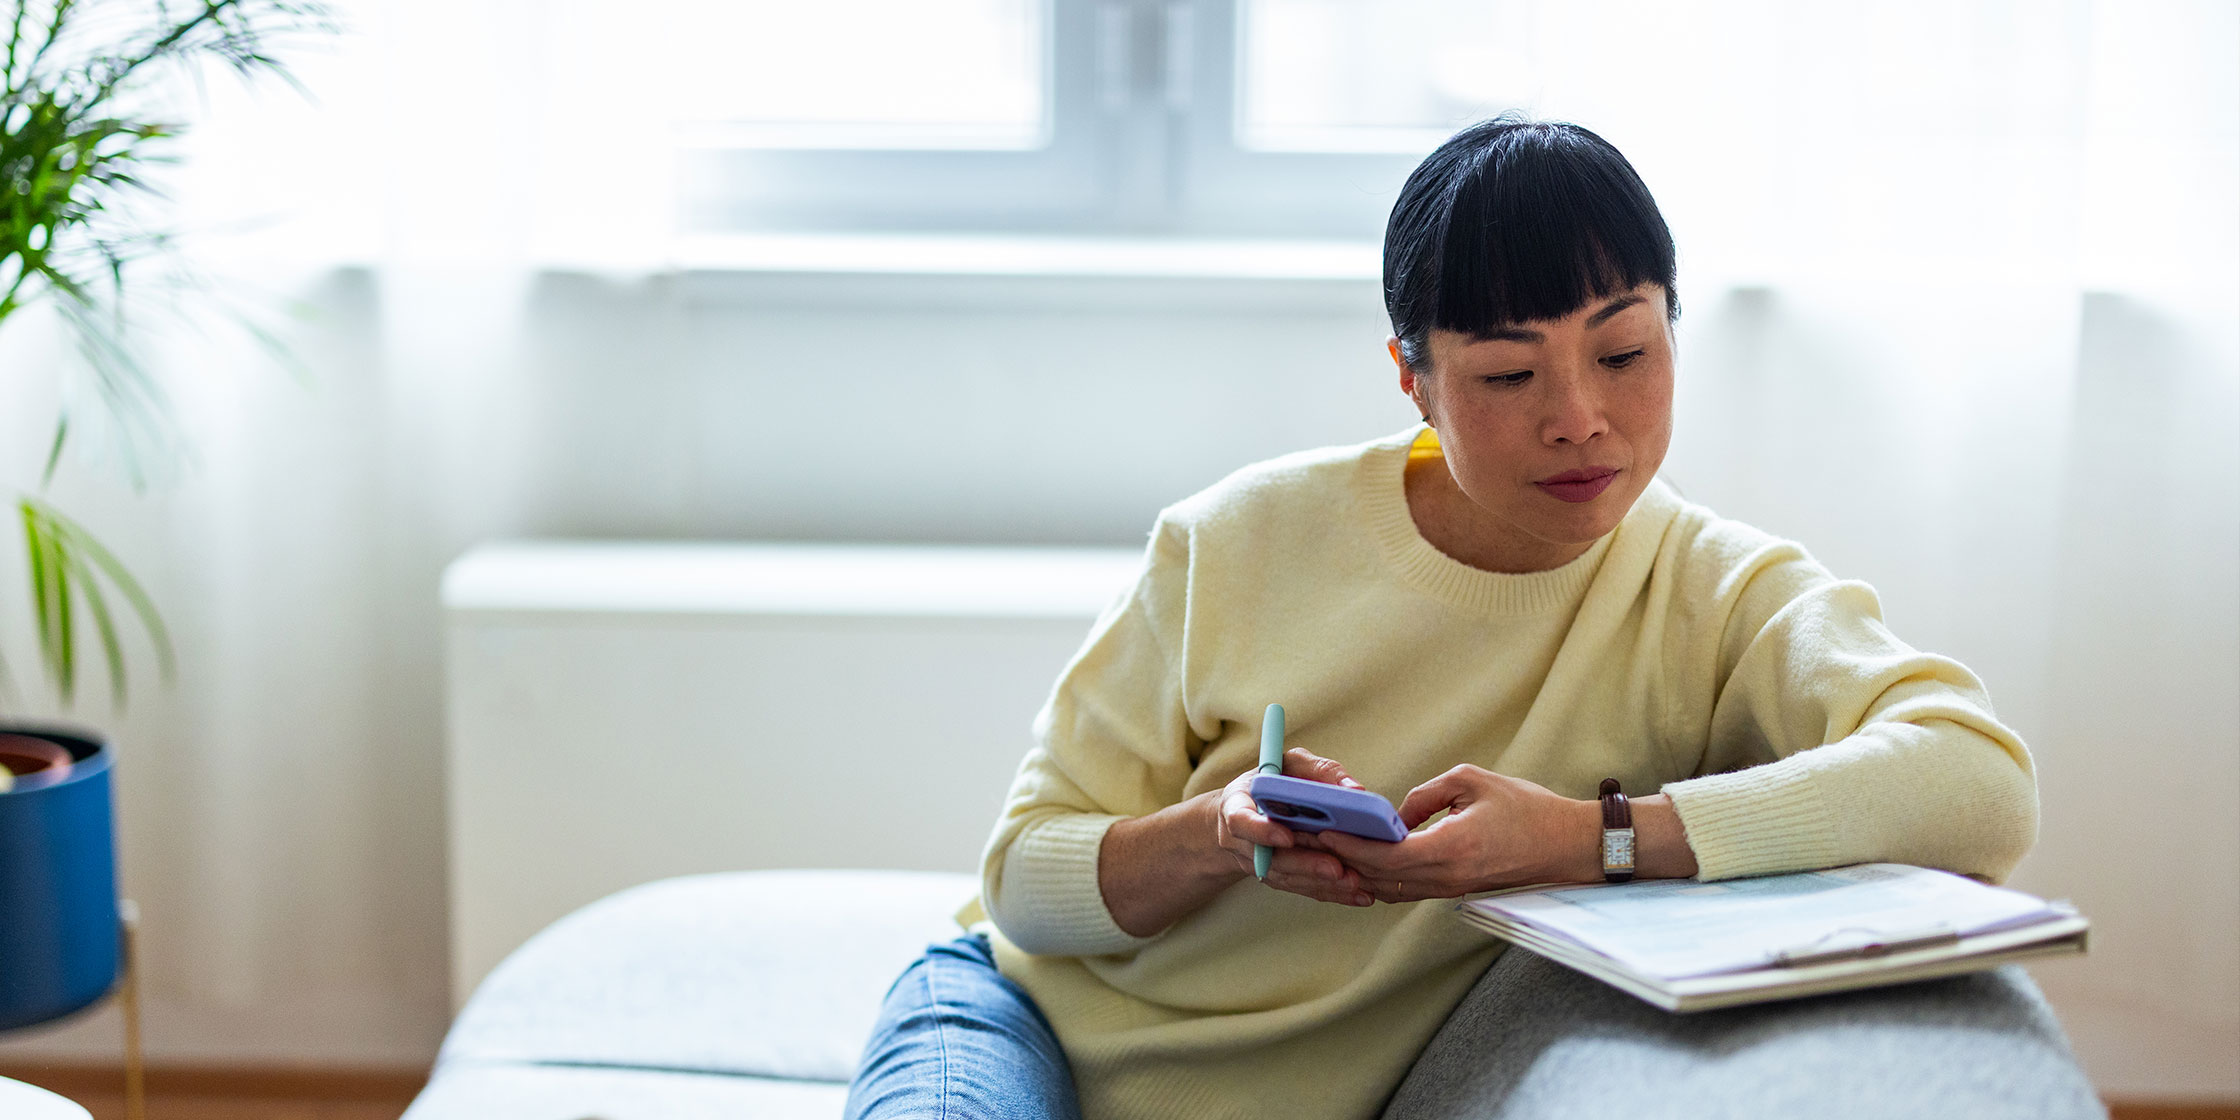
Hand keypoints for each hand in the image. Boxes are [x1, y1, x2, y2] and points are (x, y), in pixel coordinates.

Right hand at [1214, 747, 1375, 906]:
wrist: (1246, 811)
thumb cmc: (1273, 782)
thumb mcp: (1289, 764)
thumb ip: (1318, 771)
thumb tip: (1355, 790)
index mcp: (1237, 806)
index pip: (1241, 822)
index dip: (1261, 832)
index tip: (1286, 837)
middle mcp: (1242, 841)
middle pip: (1272, 858)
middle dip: (1305, 864)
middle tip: (1335, 868)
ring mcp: (1259, 864)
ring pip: (1289, 878)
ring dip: (1321, 883)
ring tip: (1352, 882)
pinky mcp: (1277, 879)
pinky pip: (1302, 889)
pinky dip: (1331, 893)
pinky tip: (1357, 895)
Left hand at [1317, 764, 1595, 902]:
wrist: (1567, 845)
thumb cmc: (1527, 808)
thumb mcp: (1471, 782)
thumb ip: (1425, 796)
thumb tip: (1394, 815)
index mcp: (1451, 848)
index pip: (1386, 856)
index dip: (1351, 846)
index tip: (1325, 831)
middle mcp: (1448, 877)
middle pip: (1382, 878)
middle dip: (1346, 861)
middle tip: (1317, 841)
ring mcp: (1453, 889)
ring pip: (1393, 890)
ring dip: (1362, 874)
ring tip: (1334, 852)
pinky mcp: (1457, 890)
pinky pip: (1410, 891)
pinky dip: (1384, 879)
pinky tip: (1368, 863)